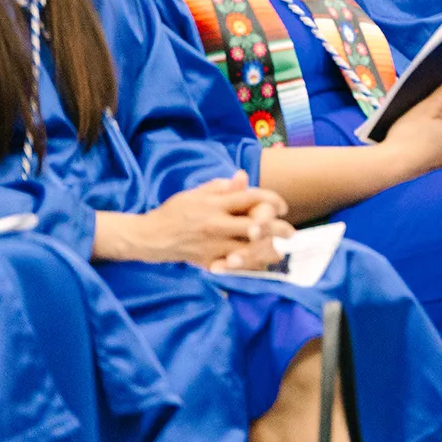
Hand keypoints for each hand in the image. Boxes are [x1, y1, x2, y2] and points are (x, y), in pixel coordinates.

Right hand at [133, 171, 293, 270]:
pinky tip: (260, 264)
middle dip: (277, 229)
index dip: (271, 201)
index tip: (283, 206)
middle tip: (291, 232)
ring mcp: (213, 245)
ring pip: (248, 249)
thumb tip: (243, 176)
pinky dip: (249, 265)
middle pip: (255, 226)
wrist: (150, 237)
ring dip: (267, 250)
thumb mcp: (196, 193)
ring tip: (280, 250)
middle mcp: (217, 225)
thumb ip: (222, 187)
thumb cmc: (175, 211)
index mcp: (215, 204)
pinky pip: (234, 265)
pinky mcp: (208, 261)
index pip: (250, 199)